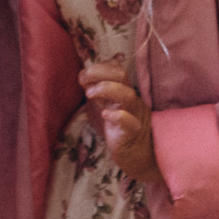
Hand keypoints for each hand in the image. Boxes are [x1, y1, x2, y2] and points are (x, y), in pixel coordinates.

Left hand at [82, 61, 162, 190]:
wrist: (135, 152)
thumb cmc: (118, 126)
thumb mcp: (107, 103)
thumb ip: (98, 89)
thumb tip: (84, 74)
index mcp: (124, 90)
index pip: (116, 68)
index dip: (99, 66)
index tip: (84, 75)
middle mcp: (130, 98)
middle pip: (121, 75)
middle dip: (99, 72)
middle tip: (84, 80)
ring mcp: (133, 114)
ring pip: (127, 95)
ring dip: (105, 89)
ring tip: (89, 94)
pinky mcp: (131, 132)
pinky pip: (129, 121)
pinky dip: (116, 115)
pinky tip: (104, 114)